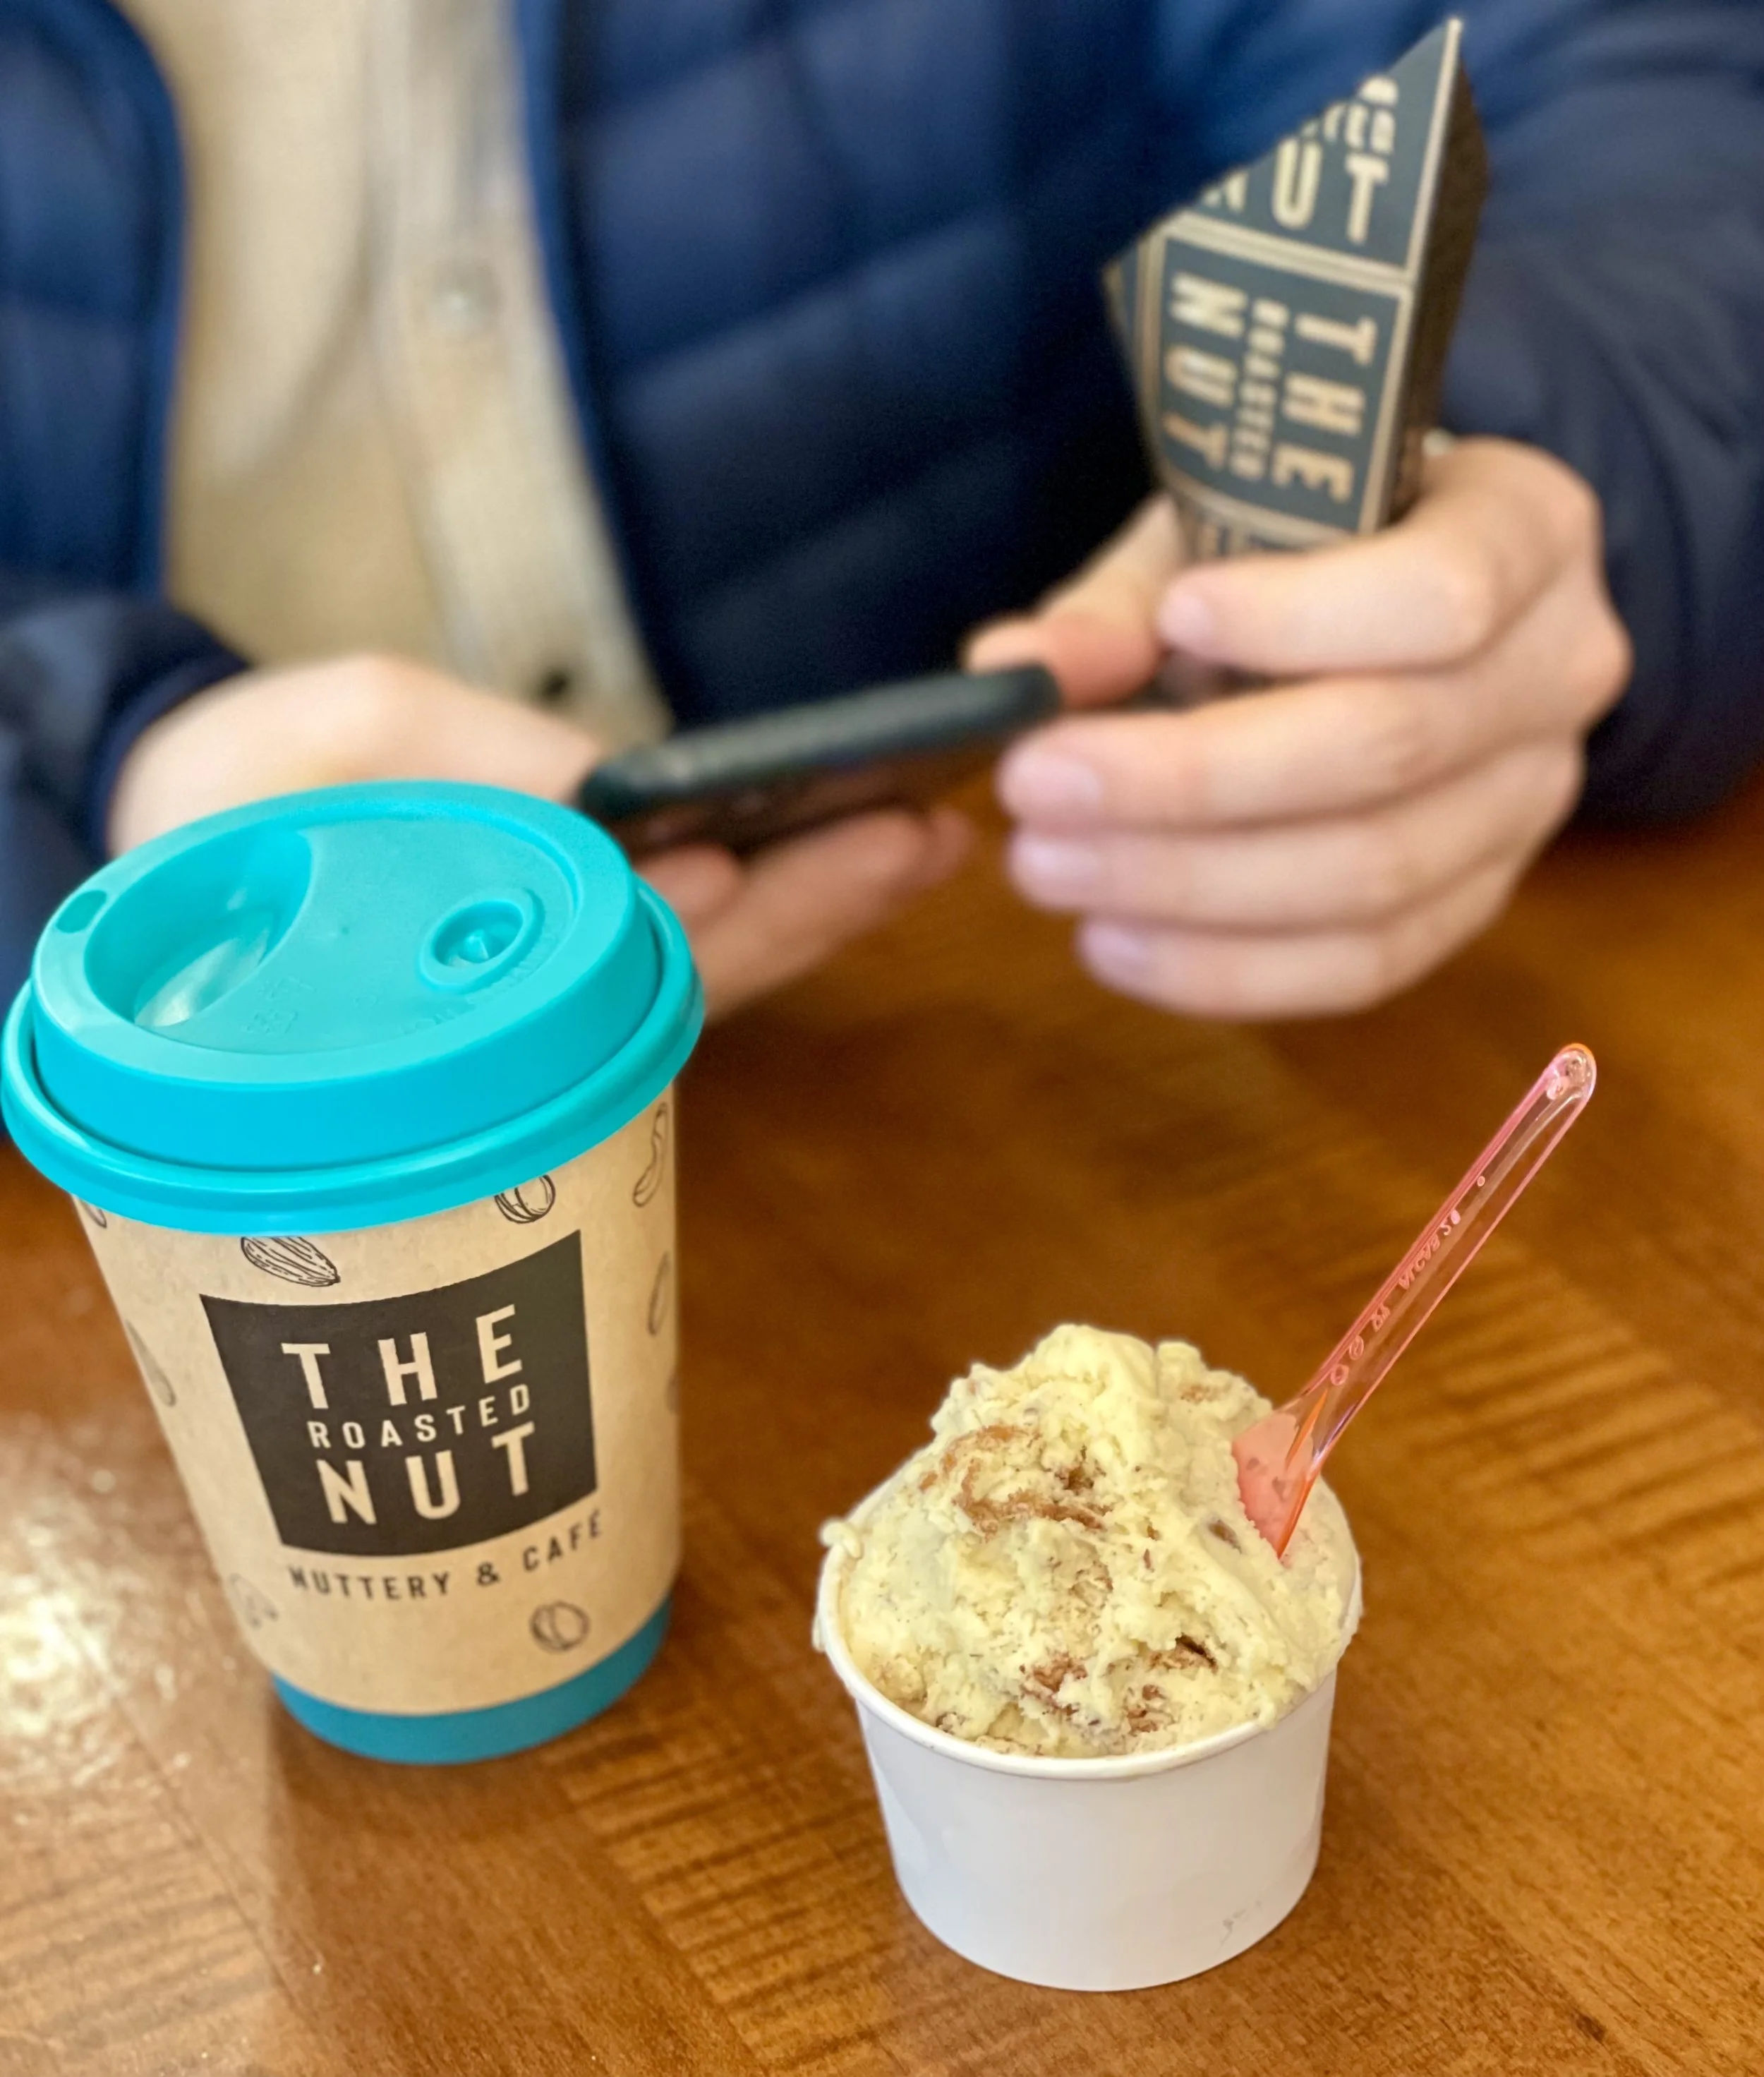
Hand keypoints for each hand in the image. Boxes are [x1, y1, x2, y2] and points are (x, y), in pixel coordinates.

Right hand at [108, 652, 969, 1018]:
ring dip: (822, 909)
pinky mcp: (585, 958)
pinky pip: (700, 948)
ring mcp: (561, 991)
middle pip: (682, 977)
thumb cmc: (246, 787)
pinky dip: (786, 903)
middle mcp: (521, 1004)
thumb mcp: (336, 737)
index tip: (736, 877)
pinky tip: (864, 850)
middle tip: (915, 839)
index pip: (576, 967)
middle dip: (803, 910)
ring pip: (710, 974)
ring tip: (925, 838)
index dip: (664, 927)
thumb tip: (608, 792)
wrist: (197, 835)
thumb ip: (464, 758)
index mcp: (443, 976)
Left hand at [968, 438, 1630, 1017]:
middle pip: (1387, 747)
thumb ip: (1120, 602)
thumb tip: (1009, 673)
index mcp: (1526, 529)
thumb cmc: (1299, 549)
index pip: (1442, 593)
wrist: (1396, 612)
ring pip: (1370, 875)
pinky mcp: (1476, 904)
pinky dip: (1224, 969)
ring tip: (1045, 866)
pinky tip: (1109, 943)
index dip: (1301, 620)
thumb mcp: (1215, 530)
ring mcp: (1529, 803)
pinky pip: (1362, 966)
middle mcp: (1558, 671)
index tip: (1172, 622)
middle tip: (1034, 784)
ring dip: (1185, 885)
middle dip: (1190, 780)